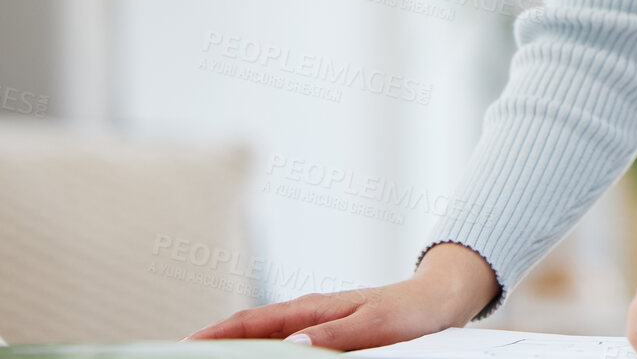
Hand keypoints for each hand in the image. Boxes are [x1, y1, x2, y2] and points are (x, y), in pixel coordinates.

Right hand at [183, 242, 499, 348]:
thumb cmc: (409, 312)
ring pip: (265, 340)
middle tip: (181, 356)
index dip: (215, 335)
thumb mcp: (375, 325)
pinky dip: (264, 354)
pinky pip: (286, 347)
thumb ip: (336, 335)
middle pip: (249, 332)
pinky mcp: (327, 337)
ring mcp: (316, 326)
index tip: (183, 345)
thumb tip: (294, 345)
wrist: (438, 300)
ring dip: (236, 350)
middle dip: (213, 344)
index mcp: (312, 309)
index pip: (252, 323)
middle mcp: (308, 316)